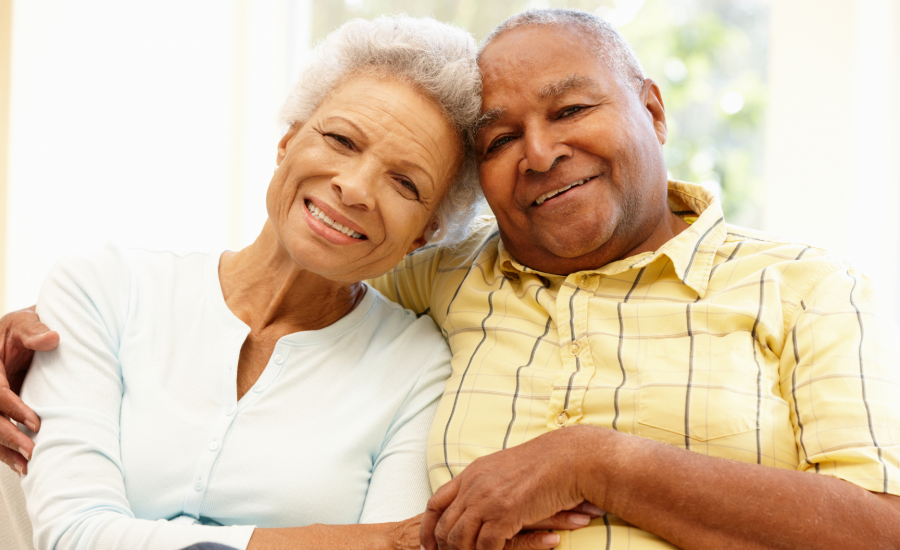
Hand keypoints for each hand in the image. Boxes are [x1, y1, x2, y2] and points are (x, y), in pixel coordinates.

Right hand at [0, 306, 57, 474]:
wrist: (19, 335)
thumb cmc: (23, 328)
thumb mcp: (25, 323)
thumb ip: (34, 330)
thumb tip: (52, 338)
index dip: (13, 408)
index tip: (35, 422)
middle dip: (8, 435)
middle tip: (31, 450)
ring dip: (6, 451)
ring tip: (27, 466)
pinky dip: (5, 452)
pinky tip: (20, 466)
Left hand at [421, 426, 615, 549]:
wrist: (568, 458)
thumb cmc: (545, 464)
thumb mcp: (505, 469)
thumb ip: (487, 484)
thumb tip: (478, 503)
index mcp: (472, 473)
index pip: (436, 503)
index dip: (428, 527)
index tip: (428, 546)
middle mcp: (474, 486)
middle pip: (445, 525)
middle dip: (444, 549)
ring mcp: (488, 500)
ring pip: (461, 539)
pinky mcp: (505, 514)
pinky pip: (486, 546)